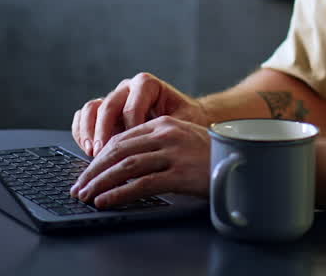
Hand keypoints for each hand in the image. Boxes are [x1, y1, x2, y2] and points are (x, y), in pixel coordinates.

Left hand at [70, 115, 210, 207]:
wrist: (246, 162)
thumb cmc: (214, 156)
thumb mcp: (183, 142)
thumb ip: (156, 146)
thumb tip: (123, 165)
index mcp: (164, 124)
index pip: (121, 138)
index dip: (99, 158)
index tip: (87, 174)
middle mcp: (167, 134)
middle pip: (118, 151)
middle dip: (94, 172)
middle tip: (79, 188)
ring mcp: (174, 153)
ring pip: (126, 166)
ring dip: (101, 183)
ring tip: (86, 196)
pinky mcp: (181, 173)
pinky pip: (142, 184)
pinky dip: (119, 194)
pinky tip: (106, 201)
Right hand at [71, 72, 209, 157]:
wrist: (184, 119)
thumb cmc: (186, 120)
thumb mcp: (183, 123)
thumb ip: (168, 132)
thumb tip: (153, 150)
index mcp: (147, 85)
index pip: (132, 105)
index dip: (129, 129)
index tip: (131, 148)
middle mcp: (127, 89)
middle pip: (108, 106)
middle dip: (104, 131)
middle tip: (102, 152)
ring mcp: (112, 100)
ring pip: (91, 109)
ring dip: (88, 132)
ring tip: (92, 152)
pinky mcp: (101, 113)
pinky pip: (83, 117)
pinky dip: (81, 133)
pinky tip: (86, 150)